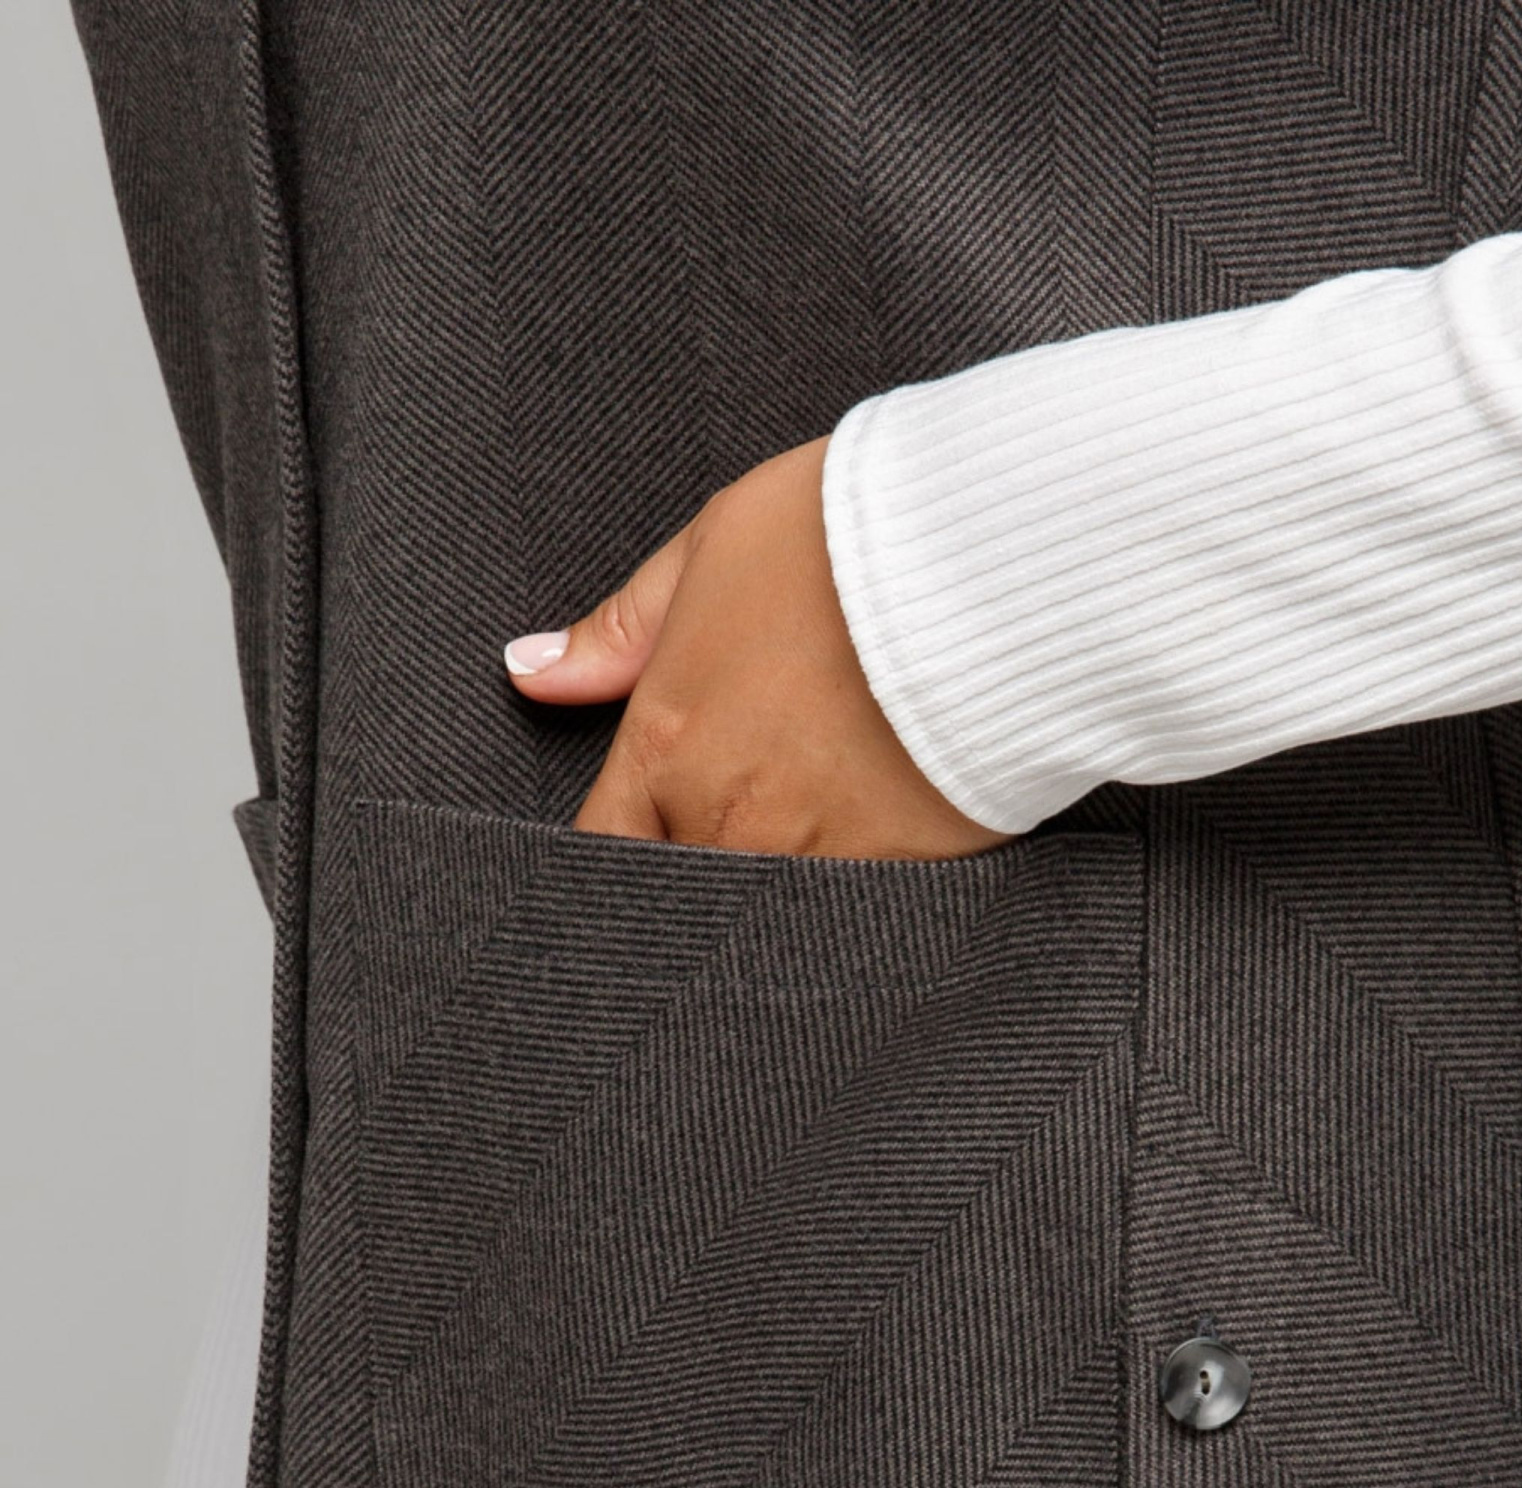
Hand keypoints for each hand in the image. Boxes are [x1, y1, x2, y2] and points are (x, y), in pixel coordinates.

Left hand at [504, 437, 1002, 862]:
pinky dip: (851, 888)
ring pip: (763, 912)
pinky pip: (848, 910)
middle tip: (742, 825)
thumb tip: (531, 673)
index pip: (603, 852)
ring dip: (774, 882)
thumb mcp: (711, 550)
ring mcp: (814, 861)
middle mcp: (729, 822)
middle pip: (681, 896)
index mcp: (668, 749)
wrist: (989, 567)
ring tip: (813, 826)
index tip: (635, 847)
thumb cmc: (846, 540)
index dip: (613, 859)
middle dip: (697, 873)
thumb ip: (619, 633)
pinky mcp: (896, 877)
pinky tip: (874, 837)